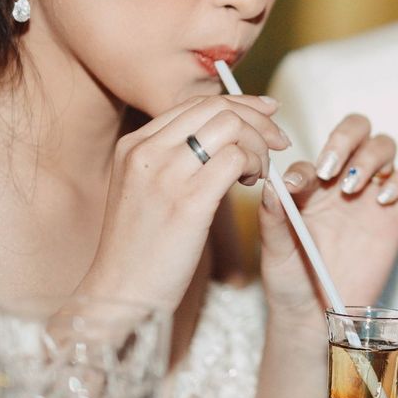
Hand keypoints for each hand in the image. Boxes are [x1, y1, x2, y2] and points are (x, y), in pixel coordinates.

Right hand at [82, 94, 289, 308]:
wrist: (119, 293)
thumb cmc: (141, 249)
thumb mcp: (145, 190)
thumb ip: (175, 159)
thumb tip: (226, 135)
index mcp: (133, 145)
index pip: (196, 104)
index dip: (239, 104)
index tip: (266, 114)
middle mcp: (146, 152)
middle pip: (217, 108)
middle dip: (258, 120)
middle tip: (278, 142)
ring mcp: (165, 175)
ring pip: (231, 127)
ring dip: (258, 146)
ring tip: (257, 173)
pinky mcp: (188, 202)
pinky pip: (236, 159)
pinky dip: (254, 166)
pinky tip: (251, 186)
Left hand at [258, 113, 397, 322]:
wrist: (317, 316)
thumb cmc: (289, 281)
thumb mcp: (274, 250)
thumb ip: (273, 217)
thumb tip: (271, 185)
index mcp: (309, 185)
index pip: (311, 156)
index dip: (304, 166)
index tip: (295, 187)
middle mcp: (341, 182)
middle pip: (357, 130)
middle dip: (345, 138)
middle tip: (331, 169)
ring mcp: (370, 195)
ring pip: (384, 147)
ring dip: (369, 157)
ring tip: (351, 187)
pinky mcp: (394, 214)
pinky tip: (380, 200)